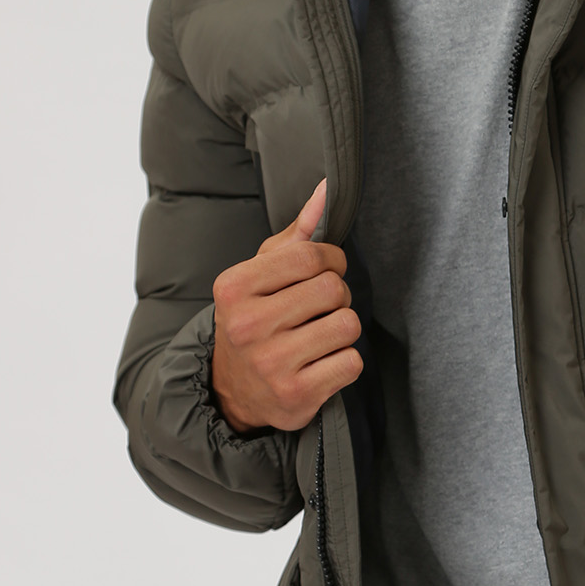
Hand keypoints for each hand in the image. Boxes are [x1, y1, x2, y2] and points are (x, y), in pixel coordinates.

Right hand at [210, 179, 361, 433]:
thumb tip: (328, 189)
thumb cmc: (255, 318)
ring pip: (347, 325)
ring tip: (320, 335)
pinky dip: (344, 361)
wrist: (233, 390)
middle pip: (332, 290)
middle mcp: (247, 326)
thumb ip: (298, 232)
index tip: (327, 270)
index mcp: (234, 287)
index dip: (331, 260)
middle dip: (337, 296)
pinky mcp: (295, 396)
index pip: (309, 256)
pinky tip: (321, 363)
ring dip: (343, 329)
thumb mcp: (262, 274)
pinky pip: (352, 363)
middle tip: (320, 308)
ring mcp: (270, 364)